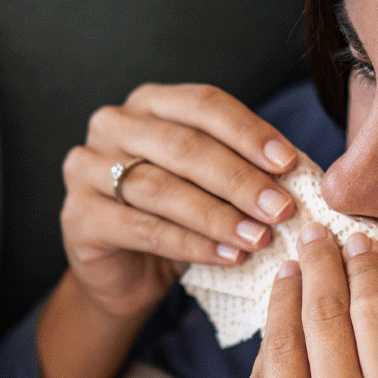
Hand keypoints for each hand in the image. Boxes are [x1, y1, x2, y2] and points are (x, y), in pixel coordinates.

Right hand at [60, 83, 298, 321]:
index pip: (204, 104)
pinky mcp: (78, 216)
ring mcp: (87, 168)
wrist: (123, 274)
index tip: (289, 162)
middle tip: (282, 208)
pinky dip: (192, 245)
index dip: (249, 132)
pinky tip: (229, 257)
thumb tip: (299, 172)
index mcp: (149, 103)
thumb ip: (243, 168)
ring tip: (259, 237)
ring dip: (219, 216)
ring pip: (163, 189)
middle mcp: (112, 125)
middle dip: (240, 180)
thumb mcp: (211, 184)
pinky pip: (144, 229)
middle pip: (185, 147)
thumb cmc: (176, 218)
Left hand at [216, 225, 377, 377]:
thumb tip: (366, 290)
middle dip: (320, 265)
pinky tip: (273, 321)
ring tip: (291, 265)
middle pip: (327, 318)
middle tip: (316, 232)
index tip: (359, 240)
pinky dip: (268, 346)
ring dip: (286, 293)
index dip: (366, 271)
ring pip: (283, 340)